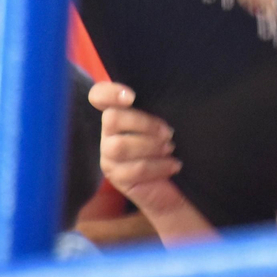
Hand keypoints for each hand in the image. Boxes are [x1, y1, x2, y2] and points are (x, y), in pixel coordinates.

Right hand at [90, 82, 188, 217]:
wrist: (177, 183)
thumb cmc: (172, 145)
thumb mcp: (166, 123)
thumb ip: (159, 107)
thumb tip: (168, 95)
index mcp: (120, 111)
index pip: (99, 96)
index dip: (109, 93)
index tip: (131, 97)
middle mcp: (109, 132)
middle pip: (111, 119)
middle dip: (144, 123)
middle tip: (168, 133)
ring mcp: (109, 155)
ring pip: (119, 146)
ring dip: (151, 146)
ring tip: (170, 149)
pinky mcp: (116, 176)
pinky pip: (134, 169)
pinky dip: (159, 166)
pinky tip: (174, 165)